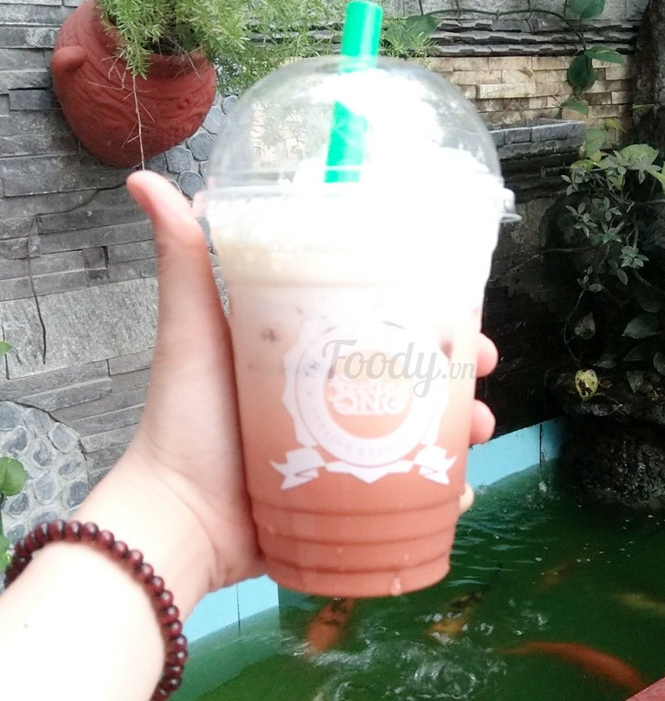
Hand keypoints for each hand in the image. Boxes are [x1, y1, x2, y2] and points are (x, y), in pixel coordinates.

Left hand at [124, 172, 497, 595]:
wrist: (179, 522)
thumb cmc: (186, 422)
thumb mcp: (192, 331)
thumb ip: (182, 261)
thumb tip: (145, 178)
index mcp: (305, 358)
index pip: (382, 324)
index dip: (428, 315)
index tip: (462, 312)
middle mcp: (330, 404)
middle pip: (414, 379)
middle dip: (460, 374)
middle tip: (483, 373)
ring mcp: (343, 456)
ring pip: (422, 435)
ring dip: (463, 430)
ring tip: (479, 432)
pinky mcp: (348, 504)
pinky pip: (409, 495)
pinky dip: (443, 492)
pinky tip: (461, 490)